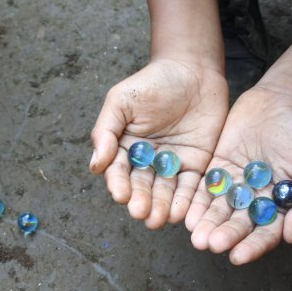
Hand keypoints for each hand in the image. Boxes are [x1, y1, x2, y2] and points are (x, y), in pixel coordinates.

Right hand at [90, 59, 228, 227]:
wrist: (192, 70)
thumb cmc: (151, 82)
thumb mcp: (121, 101)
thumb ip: (106, 130)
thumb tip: (95, 165)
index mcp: (124, 148)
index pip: (118, 171)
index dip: (119, 184)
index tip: (121, 195)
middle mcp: (146, 162)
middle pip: (141, 186)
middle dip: (140, 201)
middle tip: (141, 213)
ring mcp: (171, 166)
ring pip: (165, 192)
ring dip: (161, 207)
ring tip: (158, 219)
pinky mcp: (196, 166)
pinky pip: (191, 187)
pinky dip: (186, 200)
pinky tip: (182, 213)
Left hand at [186, 86, 291, 264]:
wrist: (283, 103)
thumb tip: (290, 236)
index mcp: (278, 206)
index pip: (264, 233)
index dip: (252, 246)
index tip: (237, 257)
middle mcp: (253, 200)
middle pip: (237, 223)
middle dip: (224, 235)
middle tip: (210, 245)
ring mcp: (234, 185)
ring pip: (218, 209)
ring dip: (207, 223)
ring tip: (196, 235)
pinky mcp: (216, 169)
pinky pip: (204, 188)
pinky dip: (196, 201)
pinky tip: (187, 213)